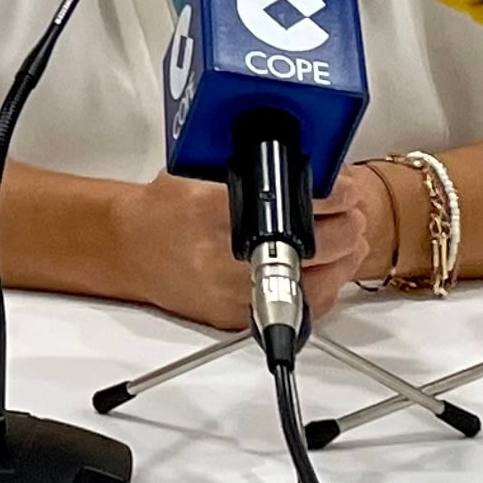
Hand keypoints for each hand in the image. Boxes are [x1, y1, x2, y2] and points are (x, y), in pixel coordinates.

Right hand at [115, 166, 384, 331]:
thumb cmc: (161, 211)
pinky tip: (328, 274)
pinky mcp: (234, 318)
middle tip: (354, 214)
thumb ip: (247, 171)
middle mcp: (221, 255)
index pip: (287, 204)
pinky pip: (292, 313)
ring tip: (350, 243)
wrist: (128, 250)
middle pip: (308, 249)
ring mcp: (229, 292)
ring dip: (341, 264)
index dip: (329, 197)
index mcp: (210, 209)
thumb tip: (304, 164)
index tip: (344, 189)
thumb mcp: (197, 170)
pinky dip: (320, 293)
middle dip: (343, 229)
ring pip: (309, 288)